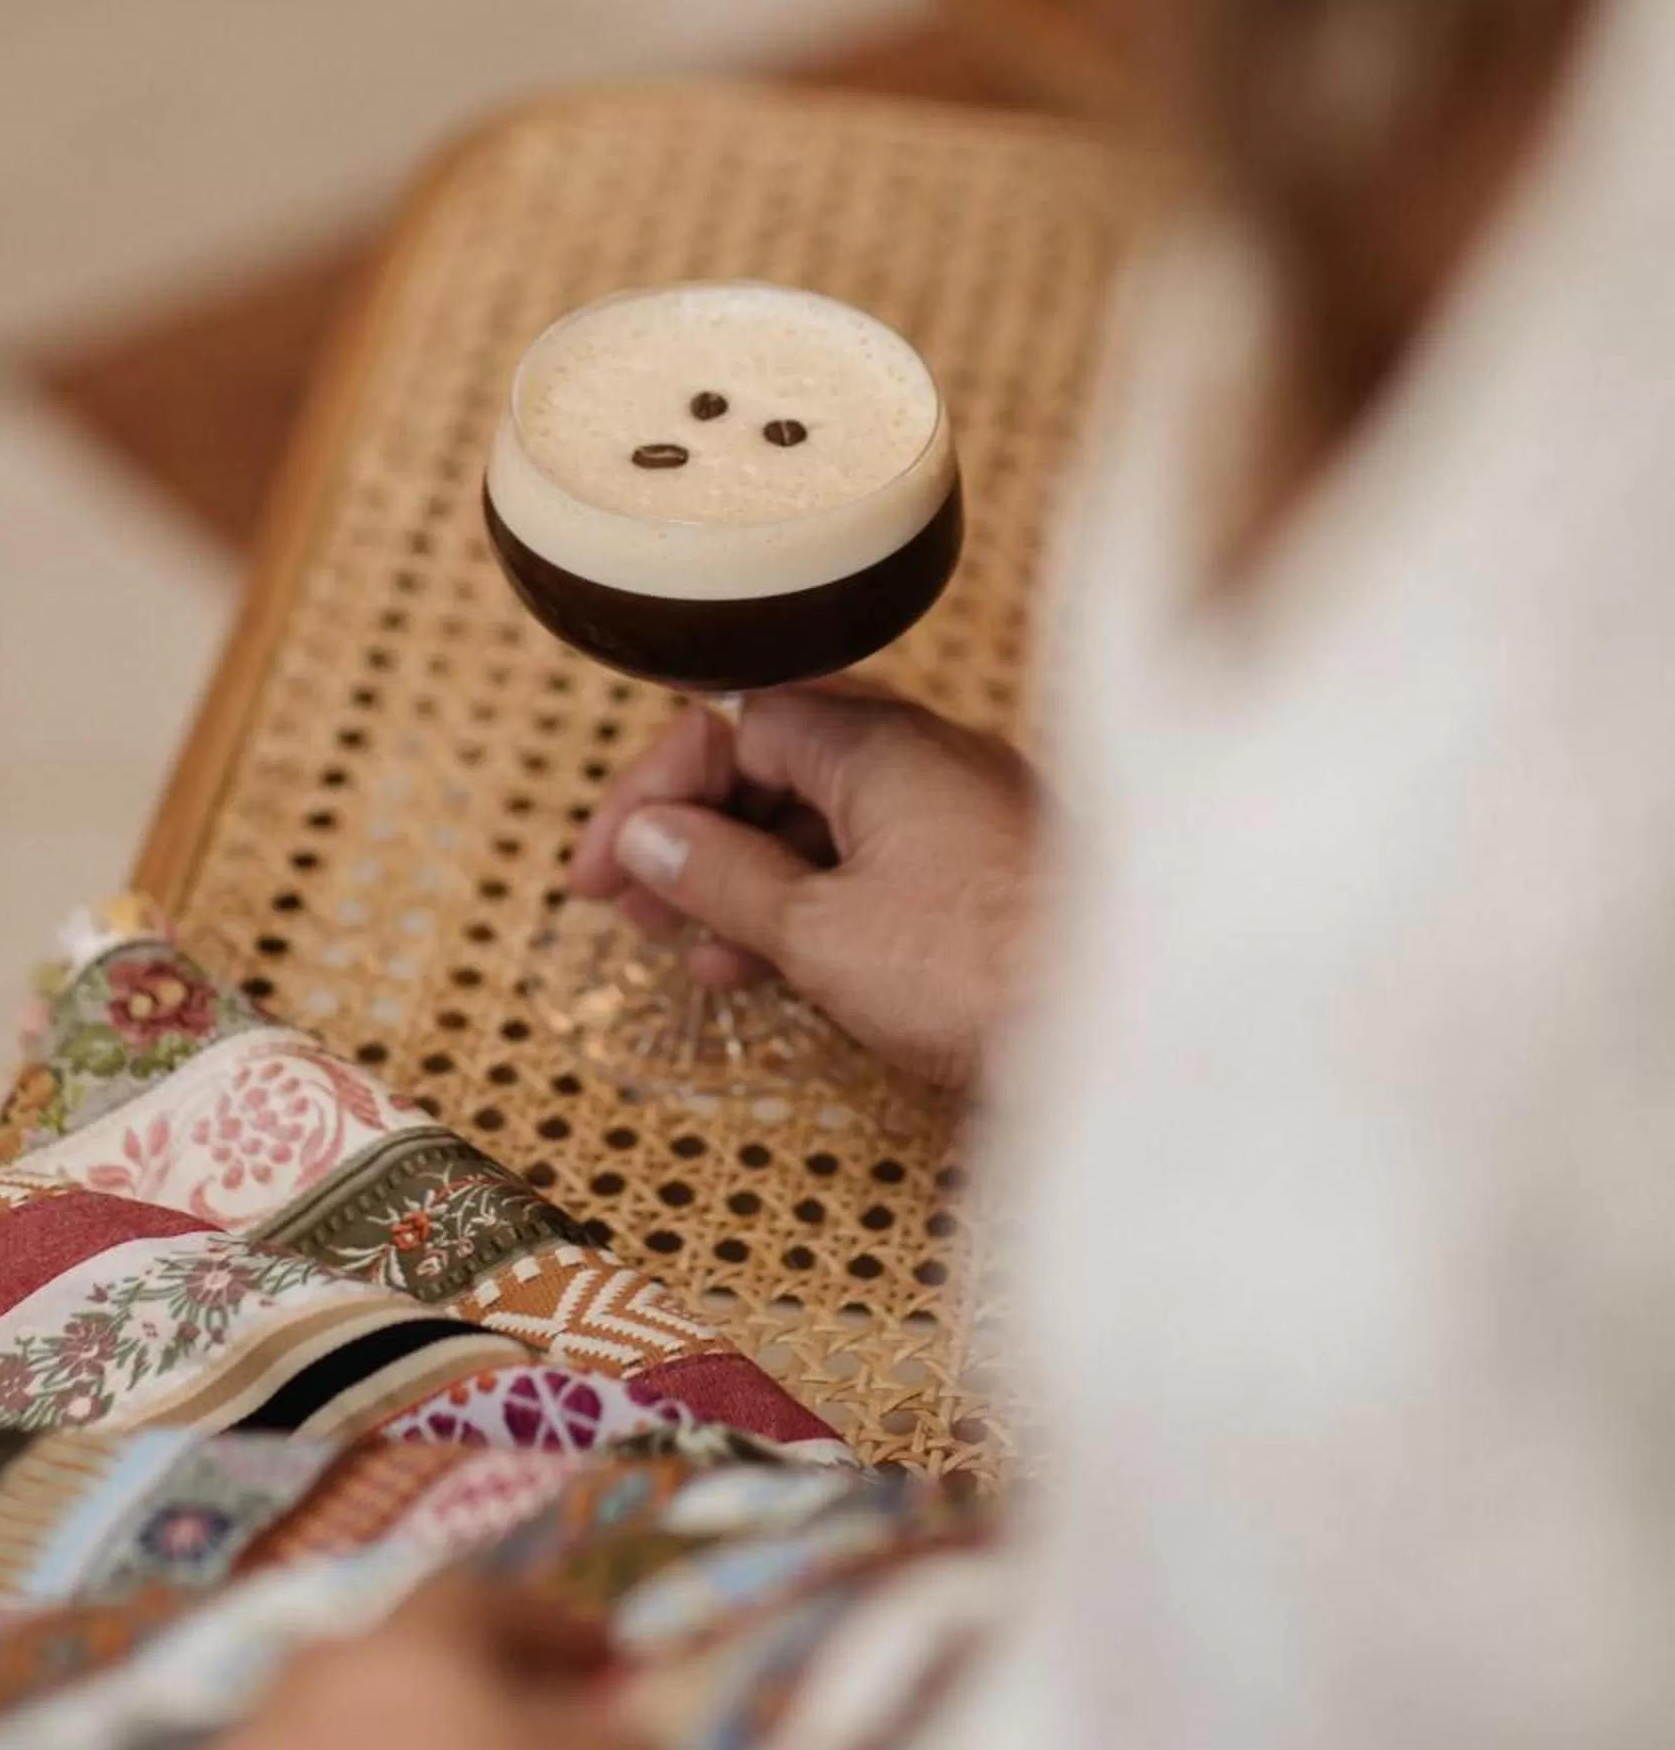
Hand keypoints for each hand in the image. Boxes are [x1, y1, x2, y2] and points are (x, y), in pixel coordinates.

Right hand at [569, 686, 1043, 1090]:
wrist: (1146, 1026)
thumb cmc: (987, 969)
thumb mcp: (821, 931)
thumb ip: (724, 876)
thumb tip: (649, 835)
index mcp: (877, 742)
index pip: (729, 723)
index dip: (651, 793)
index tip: (603, 871)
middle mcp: (923, 756)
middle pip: (773, 765)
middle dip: (689, 832)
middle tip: (624, 904)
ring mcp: (961, 812)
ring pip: (820, 820)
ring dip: (741, 875)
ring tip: (682, 945)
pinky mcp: (987, 873)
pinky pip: (870, 863)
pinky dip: (806, 902)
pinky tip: (763, 963)